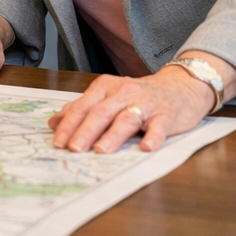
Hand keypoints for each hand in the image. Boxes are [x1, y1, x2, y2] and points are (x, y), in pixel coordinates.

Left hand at [48, 66, 215, 153]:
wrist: (180, 86)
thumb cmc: (139, 95)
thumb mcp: (108, 96)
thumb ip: (83, 108)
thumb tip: (55, 122)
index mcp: (106, 88)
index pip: (82, 106)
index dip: (69, 124)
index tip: (57, 141)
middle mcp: (124, 93)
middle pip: (101, 112)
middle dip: (85, 131)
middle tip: (73, 148)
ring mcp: (145, 104)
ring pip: (126, 119)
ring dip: (113, 135)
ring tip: (100, 150)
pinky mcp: (166, 115)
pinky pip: (159, 127)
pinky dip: (153, 137)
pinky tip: (146, 147)